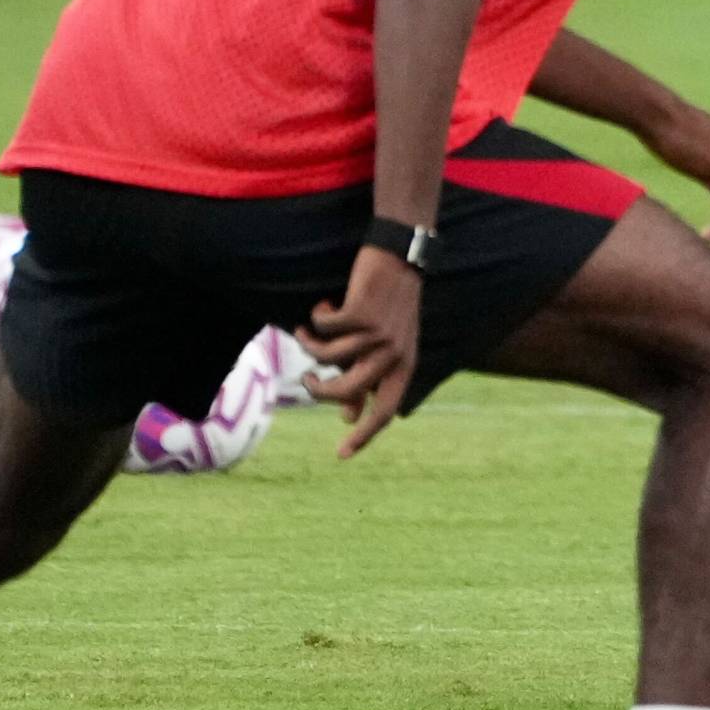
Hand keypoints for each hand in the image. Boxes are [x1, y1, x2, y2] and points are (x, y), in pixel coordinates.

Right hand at [300, 247, 422, 458]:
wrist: (399, 255)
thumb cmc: (389, 304)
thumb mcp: (384, 344)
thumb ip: (367, 378)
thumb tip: (349, 416)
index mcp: (404, 366)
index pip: (385, 411)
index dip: (364, 436)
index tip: (341, 454)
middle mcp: (394, 353)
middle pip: (345, 390)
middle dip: (318, 390)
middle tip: (307, 380)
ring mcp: (378, 333)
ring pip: (328, 357)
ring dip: (309, 344)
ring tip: (305, 329)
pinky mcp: (361, 312)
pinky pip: (323, 328)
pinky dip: (316, 318)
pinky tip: (323, 306)